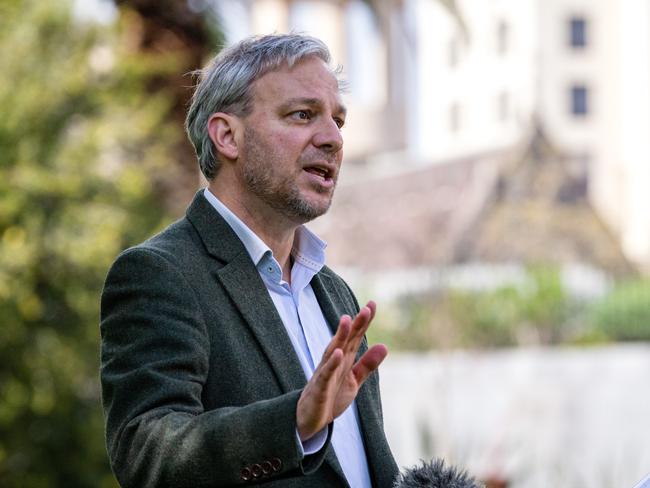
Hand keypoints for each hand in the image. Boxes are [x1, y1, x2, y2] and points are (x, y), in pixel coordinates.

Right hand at [296, 301, 387, 440]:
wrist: (309, 420)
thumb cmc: (330, 397)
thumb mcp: (353, 380)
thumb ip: (367, 364)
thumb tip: (385, 346)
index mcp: (343, 359)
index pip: (355, 337)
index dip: (363, 322)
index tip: (372, 304)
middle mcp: (333, 362)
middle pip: (345, 340)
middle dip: (355, 325)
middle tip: (366, 309)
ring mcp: (325, 373)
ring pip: (332, 351)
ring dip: (339, 336)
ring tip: (347, 320)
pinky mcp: (319, 387)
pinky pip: (325, 374)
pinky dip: (331, 363)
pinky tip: (337, 353)